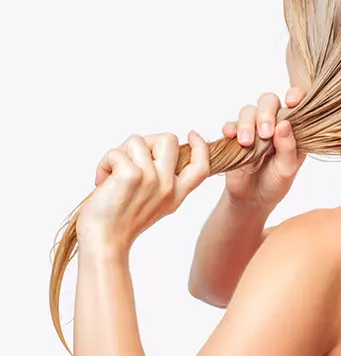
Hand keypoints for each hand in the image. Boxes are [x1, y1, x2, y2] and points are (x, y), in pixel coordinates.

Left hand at [77, 131, 209, 250]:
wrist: (104, 244)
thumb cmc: (119, 223)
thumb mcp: (152, 203)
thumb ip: (161, 181)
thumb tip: (151, 151)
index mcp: (176, 194)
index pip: (201, 166)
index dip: (199, 146)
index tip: (192, 134)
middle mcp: (169, 186)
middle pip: (168, 139)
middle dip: (145, 142)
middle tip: (129, 159)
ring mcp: (152, 180)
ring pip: (138, 141)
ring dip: (119, 153)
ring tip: (110, 174)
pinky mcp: (131, 176)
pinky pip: (116, 153)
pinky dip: (104, 163)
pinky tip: (101, 180)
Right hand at [221, 88, 306, 214]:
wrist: (252, 198)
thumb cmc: (276, 182)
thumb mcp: (287, 169)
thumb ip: (288, 147)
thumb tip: (285, 124)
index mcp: (293, 128)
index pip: (297, 102)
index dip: (296, 94)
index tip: (292, 102)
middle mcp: (274, 122)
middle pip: (269, 101)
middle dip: (266, 113)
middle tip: (266, 133)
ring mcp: (254, 127)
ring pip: (248, 110)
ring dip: (247, 124)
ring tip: (247, 143)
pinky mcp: (236, 135)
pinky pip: (230, 124)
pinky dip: (230, 128)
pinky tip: (231, 137)